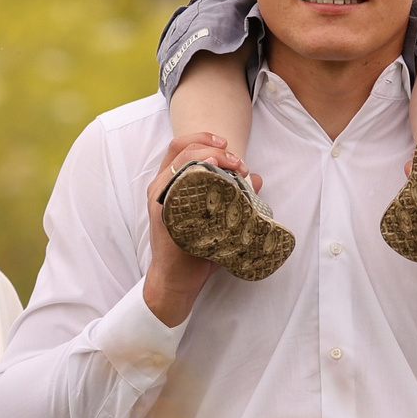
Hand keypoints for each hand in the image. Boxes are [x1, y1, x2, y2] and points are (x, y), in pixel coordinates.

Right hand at [145, 132, 246, 325]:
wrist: (178, 279)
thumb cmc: (196, 249)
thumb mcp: (217, 218)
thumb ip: (234, 196)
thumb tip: (256, 178)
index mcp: (170, 182)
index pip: (182, 146)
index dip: (204, 138)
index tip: (227, 143)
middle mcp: (161, 186)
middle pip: (181, 148)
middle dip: (214, 148)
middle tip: (239, 163)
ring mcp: (160, 198)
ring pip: (180, 161)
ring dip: (209, 157)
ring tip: (233, 167)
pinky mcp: (163, 212)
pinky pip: (174, 184)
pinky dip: (195, 174)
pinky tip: (214, 175)